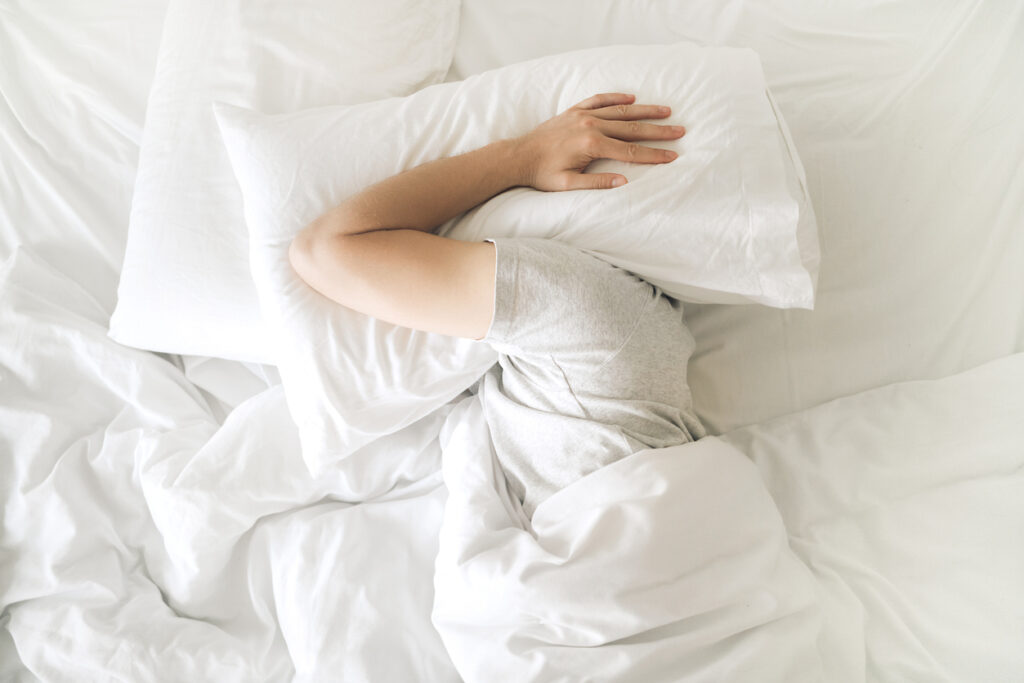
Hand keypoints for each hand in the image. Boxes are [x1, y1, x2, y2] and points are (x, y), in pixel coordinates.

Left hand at [515, 92, 684, 191]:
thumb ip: (596, 183)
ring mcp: (582, 115)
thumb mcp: (567, 185)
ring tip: (666, 111)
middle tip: (680, 131)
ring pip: (621, 111)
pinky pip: (600, 100)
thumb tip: (623, 182)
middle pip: (632, 128)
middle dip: (658, 131)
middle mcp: (590, 125)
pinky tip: (633, 98)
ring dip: (645, 111)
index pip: (630, 151)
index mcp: (591, 145)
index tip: (673, 155)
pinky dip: (617, 98)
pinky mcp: (575, 110)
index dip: (653, 154)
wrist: (518, 156)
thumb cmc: (541, 174)